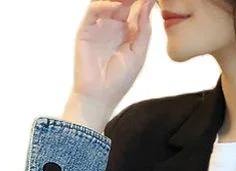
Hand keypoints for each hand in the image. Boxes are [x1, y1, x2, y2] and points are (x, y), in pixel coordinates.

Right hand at [63, 0, 155, 129]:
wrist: (100, 96)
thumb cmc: (120, 80)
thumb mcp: (138, 53)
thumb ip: (144, 29)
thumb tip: (149, 3)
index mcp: (129, 31)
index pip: (137, 7)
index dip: (144, 1)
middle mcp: (114, 24)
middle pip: (123, 1)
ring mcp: (100, 25)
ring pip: (108, 1)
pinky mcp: (86, 29)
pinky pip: (94, 11)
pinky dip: (104, 5)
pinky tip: (116, 5)